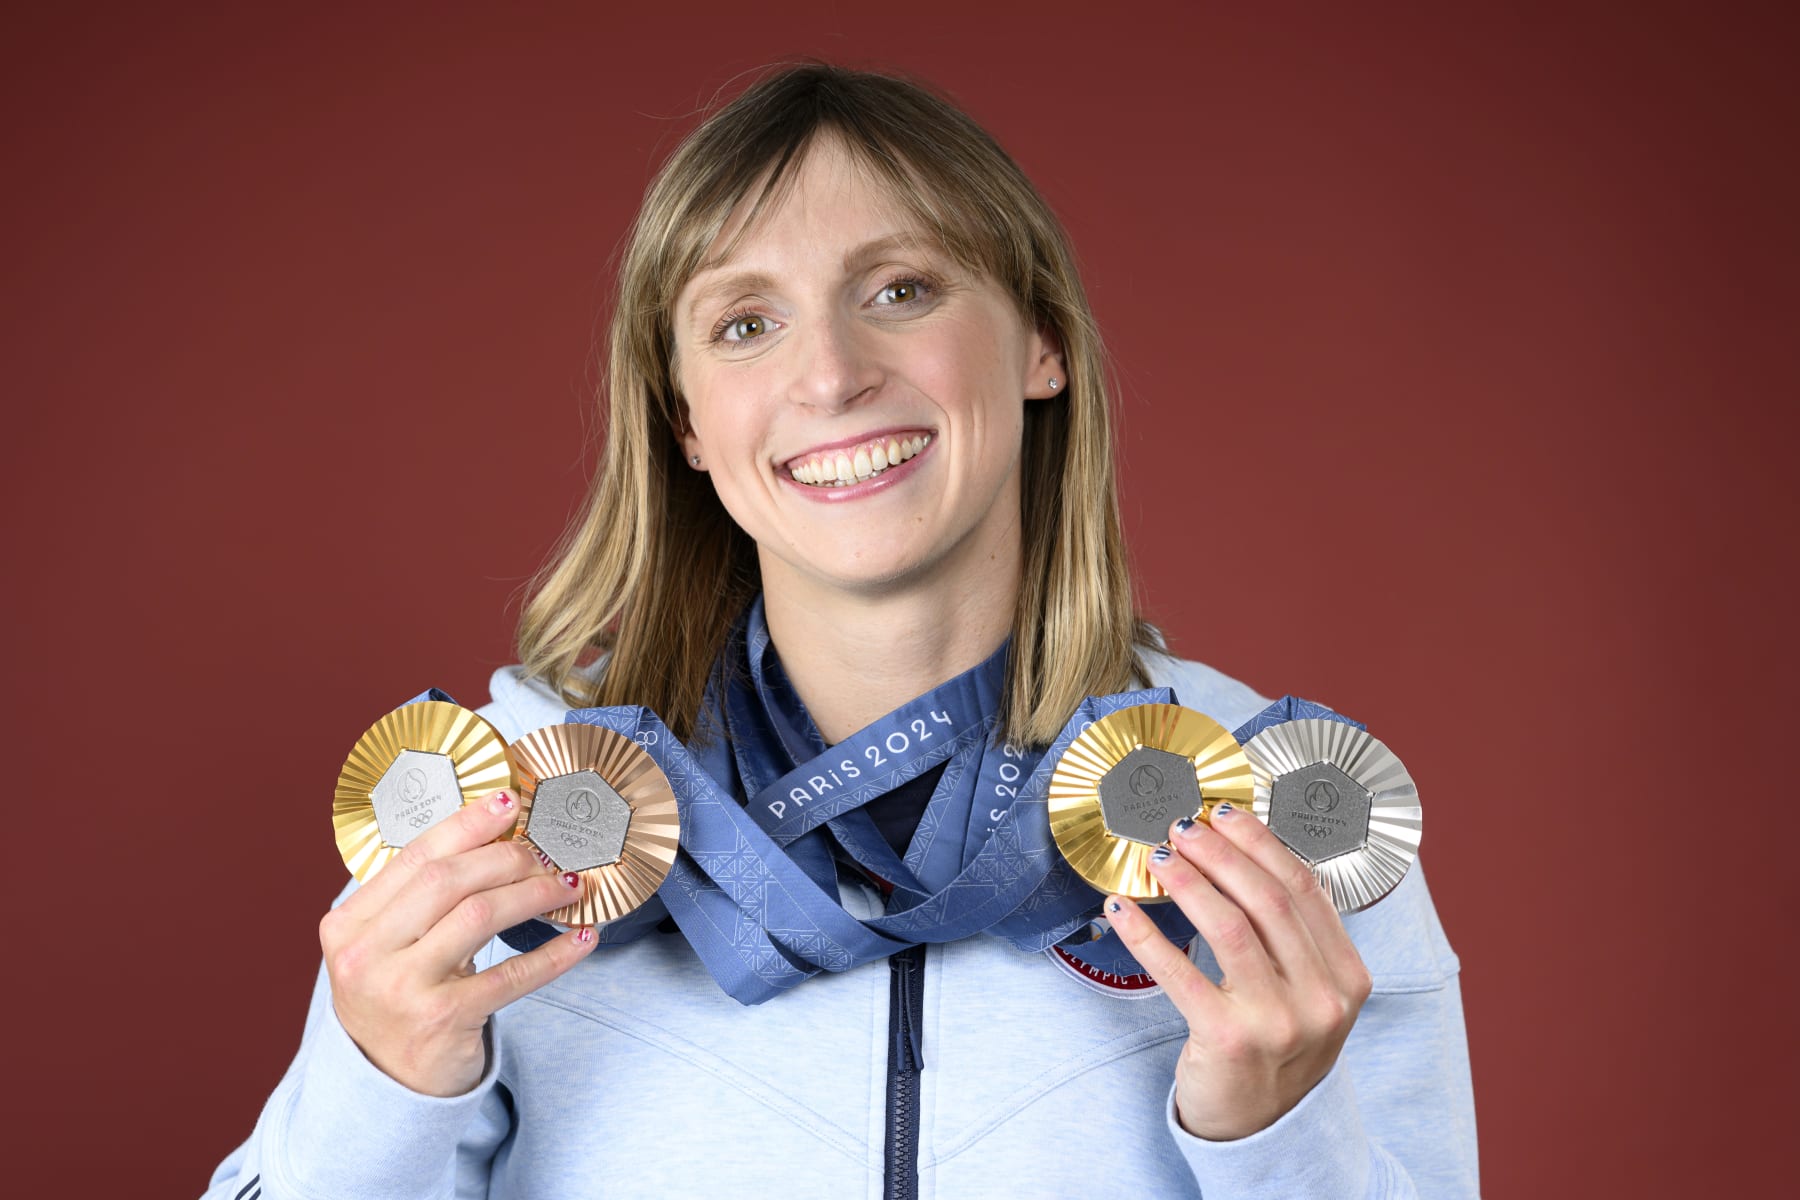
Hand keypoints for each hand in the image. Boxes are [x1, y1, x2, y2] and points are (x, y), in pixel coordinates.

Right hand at [319, 789, 599, 1095]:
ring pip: (480, 916)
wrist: (386, 1085)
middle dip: (508, 857)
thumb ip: (415, 898)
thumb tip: (489, 835)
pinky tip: (582, 939)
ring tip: (570, 885)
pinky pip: (511, 976)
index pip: (414, 858)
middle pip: (448, 881)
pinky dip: (554, 954)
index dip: (466, 825)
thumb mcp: (385, 946)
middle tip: (548, 853)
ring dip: (534, 894)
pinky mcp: (441, 1021)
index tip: (509, 801)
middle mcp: (365, 955)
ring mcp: (401, 990)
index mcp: (347, 925)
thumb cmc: (396, 998)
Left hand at [1106, 804, 1373, 1140]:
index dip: (1261, 843)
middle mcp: (1322, 999)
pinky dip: (1146, 934)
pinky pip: (1180, 971)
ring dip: (1188, 881)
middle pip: (1267, 899)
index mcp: (1348, 977)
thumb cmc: (1278, 1047)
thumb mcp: (1312, 994)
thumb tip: (1247, 852)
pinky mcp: (1227, 1040)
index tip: (1225, 814)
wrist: (1263, 1130)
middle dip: (1221, 852)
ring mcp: (1278, 1022)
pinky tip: (1122, 908)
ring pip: (1229, 926)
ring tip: (1158, 857)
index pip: (1304, 889)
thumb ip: (1297, 935)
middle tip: (1182, 826)